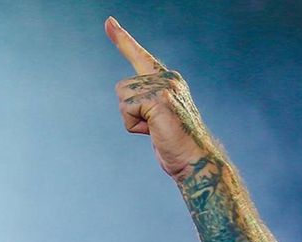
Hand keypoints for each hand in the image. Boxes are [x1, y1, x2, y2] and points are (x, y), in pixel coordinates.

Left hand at [106, 16, 216, 180]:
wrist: (194, 159)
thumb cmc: (173, 143)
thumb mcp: (156, 118)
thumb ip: (146, 103)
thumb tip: (130, 101)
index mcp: (168, 79)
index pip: (140, 56)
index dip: (122, 39)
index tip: (108, 21)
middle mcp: (168, 77)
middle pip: (122, 89)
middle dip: (130, 113)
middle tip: (154, 127)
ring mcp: (165, 86)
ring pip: (122, 99)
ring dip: (132, 120)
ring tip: (155, 129)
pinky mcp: (160, 98)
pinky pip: (127, 110)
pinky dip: (134, 126)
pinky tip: (154, 131)